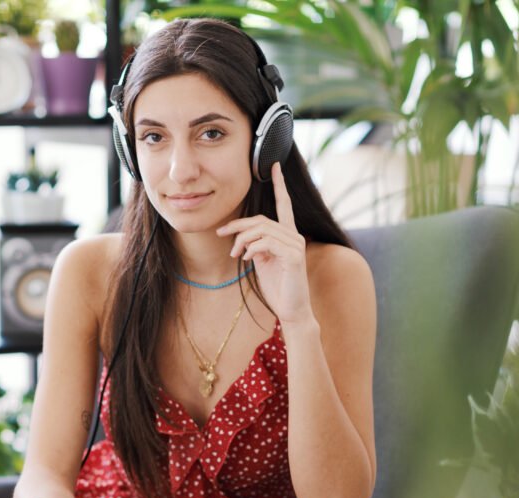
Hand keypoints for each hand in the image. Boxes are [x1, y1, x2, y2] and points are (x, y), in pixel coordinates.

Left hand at [216, 162, 312, 324]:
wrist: (291, 310)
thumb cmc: (278, 287)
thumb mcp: (262, 262)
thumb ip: (256, 245)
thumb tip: (243, 238)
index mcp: (288, 235)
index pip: (284, 205)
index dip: (280, 185)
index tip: (275, 166)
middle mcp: (294, 236)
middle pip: (261, 220)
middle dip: (238, 226)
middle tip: (222, 236)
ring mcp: (296, 245)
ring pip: (262, 229)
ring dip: (242, 240)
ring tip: (235, 255)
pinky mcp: (294, 257)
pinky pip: (266, 242)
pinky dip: (251, 248)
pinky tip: (247, 259)